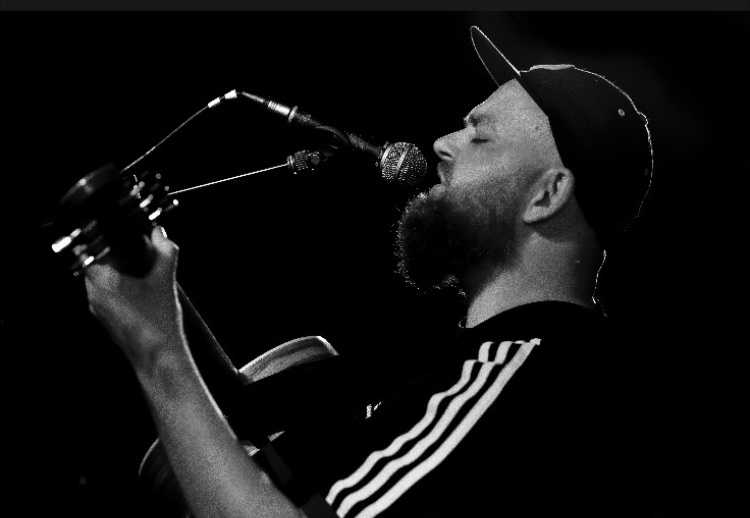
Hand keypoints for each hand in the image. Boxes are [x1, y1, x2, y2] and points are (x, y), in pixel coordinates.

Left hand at [85, 226, 184, 371]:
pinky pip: (112, 297)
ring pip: (107, 282)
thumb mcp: (165, 281)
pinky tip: (147, 297)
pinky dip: (127, 292)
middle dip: (123, 259)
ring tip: (148, 278)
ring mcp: (98, 309)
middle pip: (101, 264)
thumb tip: (159, 232)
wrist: (158, 359)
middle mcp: (93, 295)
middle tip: (144, 259)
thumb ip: (164, 253)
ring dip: (125, 276)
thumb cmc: (158, 322)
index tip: (130, 241)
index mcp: (100, 281)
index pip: (96, 249)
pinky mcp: (108, 320)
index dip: (113, 241)